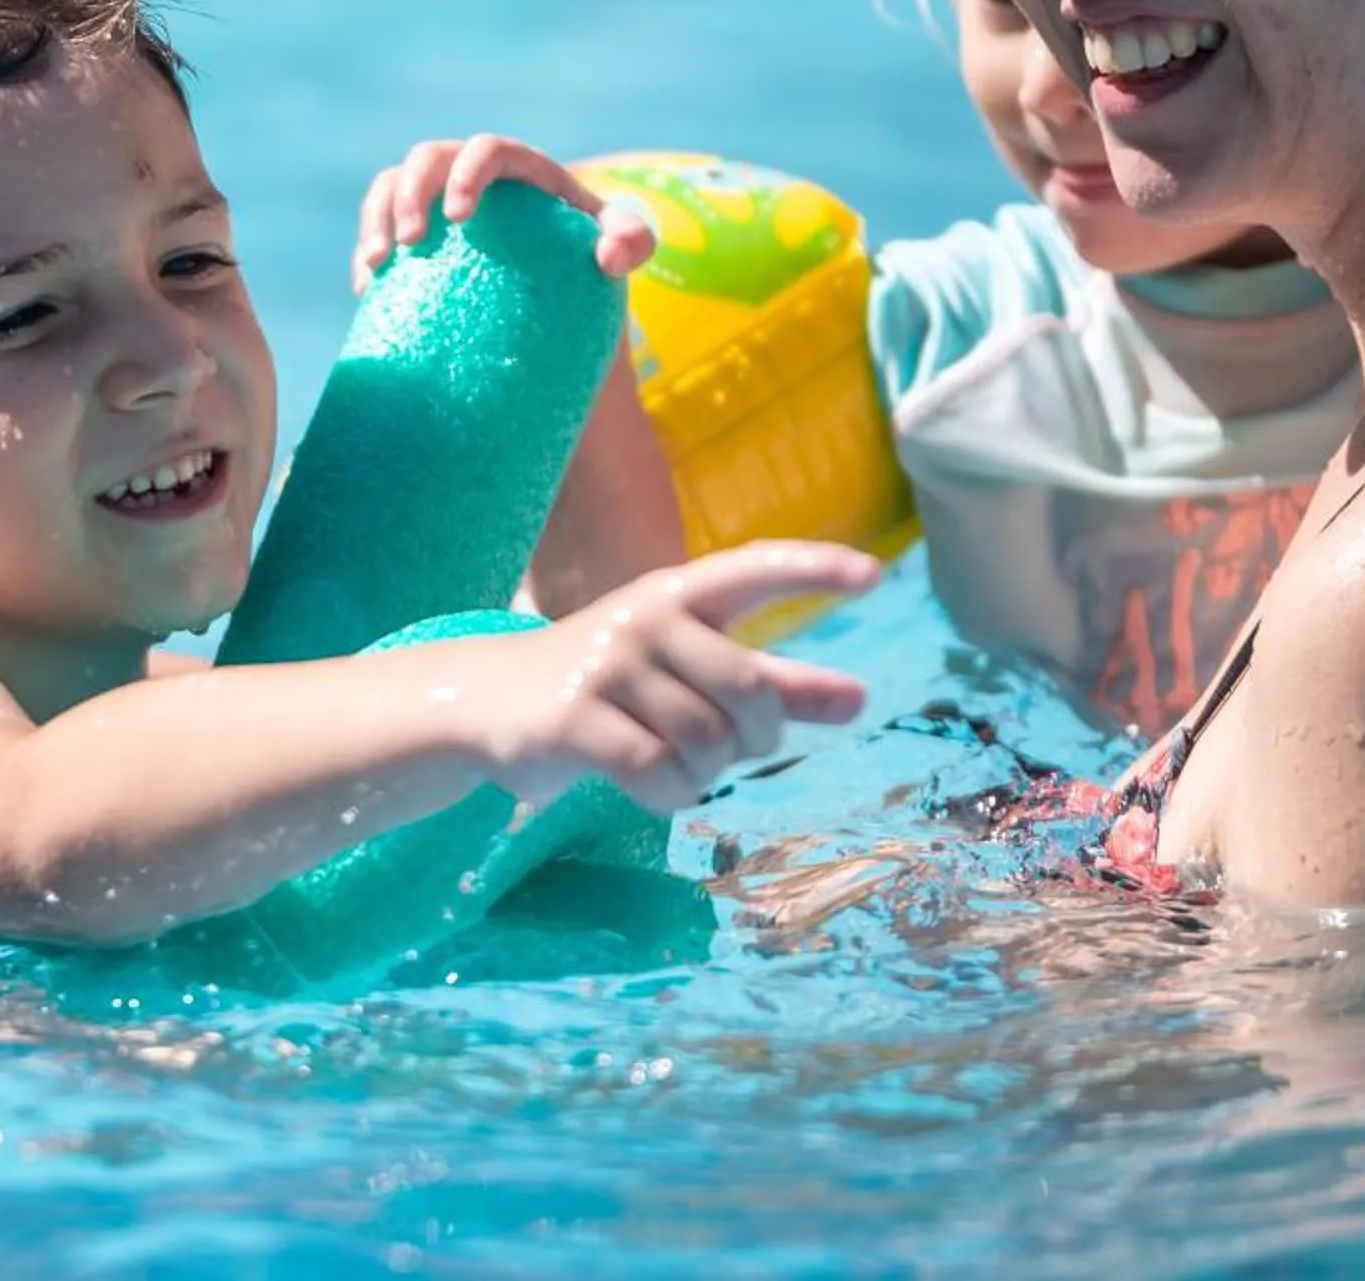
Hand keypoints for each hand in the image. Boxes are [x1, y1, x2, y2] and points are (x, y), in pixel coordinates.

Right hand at [352, 133, 656, 291]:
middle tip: (411, 244)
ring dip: (376, 218)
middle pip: (427, 158)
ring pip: (390, 186)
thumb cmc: (590, 260)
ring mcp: (435, 199)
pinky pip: (377, 229)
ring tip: (376, 264)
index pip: (488, 150)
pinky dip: (367, 254)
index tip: (459, 217)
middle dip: (410, 194)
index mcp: (519, 165)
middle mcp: (470, 171)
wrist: (558, 288)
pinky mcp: (413, 232)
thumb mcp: (621, 250)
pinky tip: (367, 290)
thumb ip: (631, 242)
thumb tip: (610, 254)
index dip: (467, 173)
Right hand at [477, 544, 874, 812]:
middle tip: (736, 749)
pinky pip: (657, 772)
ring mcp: (606, 665)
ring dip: (706, 774)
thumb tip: (860, 699)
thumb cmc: (612, 683)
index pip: (752, 569)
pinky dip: (669, 795)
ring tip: (677, 765)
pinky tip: (651, 786)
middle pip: (748, 689)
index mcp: (678, 593)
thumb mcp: (692, 672)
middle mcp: (644, 617)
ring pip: (705, 742)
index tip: (872, 576)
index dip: (812, 570)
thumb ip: (774, 684)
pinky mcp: (573, 717)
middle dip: (757, 737)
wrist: (492, 700)